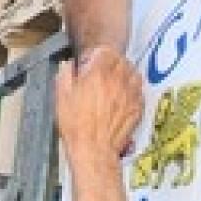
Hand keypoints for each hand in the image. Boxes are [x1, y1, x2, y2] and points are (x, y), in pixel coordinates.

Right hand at [56, 47, 142, 161]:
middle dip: (111, 63)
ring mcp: (130, 94)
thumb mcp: (61, 96)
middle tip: (102, 73)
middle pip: (121, 60)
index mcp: (97, 74)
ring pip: (133, 73)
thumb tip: (69, 64)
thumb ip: (65, 73)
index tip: (90, 64)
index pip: (106, 51)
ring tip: (115, 82)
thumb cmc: (76, 125)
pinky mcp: (137, 107)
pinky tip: (122, 96)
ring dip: (125, 73)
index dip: (97, 55)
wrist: (93, 149)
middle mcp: (117, 80)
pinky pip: (139, 90)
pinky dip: (132, 89)